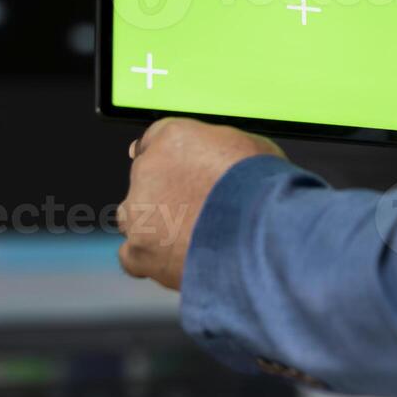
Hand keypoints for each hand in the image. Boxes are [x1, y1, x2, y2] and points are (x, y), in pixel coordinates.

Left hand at [118, 117, 282, 289]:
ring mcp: (138, 212)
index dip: (174, 159)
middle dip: (168, 193)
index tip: (182, 171)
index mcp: (173, 137)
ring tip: (193, 237)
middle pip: (146, 178)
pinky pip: (133, 256)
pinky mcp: (139, 251)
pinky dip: (151, 258)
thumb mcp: (250, 146)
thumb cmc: (263, 189)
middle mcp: (147, 169)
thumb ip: (218, 149)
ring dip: (157, 225)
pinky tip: (176, 259)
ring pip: (135, 217)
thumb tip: (217, 158)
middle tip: (200, 208)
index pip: (157, 140)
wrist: (262, 231)